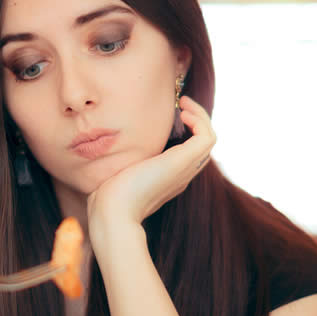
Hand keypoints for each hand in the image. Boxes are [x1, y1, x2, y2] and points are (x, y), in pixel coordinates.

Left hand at [87, 95, 215, 247]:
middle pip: (203, 145)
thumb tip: (108, 149)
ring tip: (183, 104)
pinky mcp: (183, 162)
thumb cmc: (108, 197)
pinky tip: (183, 113)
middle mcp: (181, 175)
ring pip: (209, 139)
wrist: (113, 211)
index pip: (188, 154)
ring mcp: (184, 170)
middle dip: (196, 120)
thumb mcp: (119, 173)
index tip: (171, 116)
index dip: (186, 132)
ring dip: (200, 116)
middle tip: (181, 105)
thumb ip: (123, 163)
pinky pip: (207, 137)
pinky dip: (200, 120)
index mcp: (168, 179)